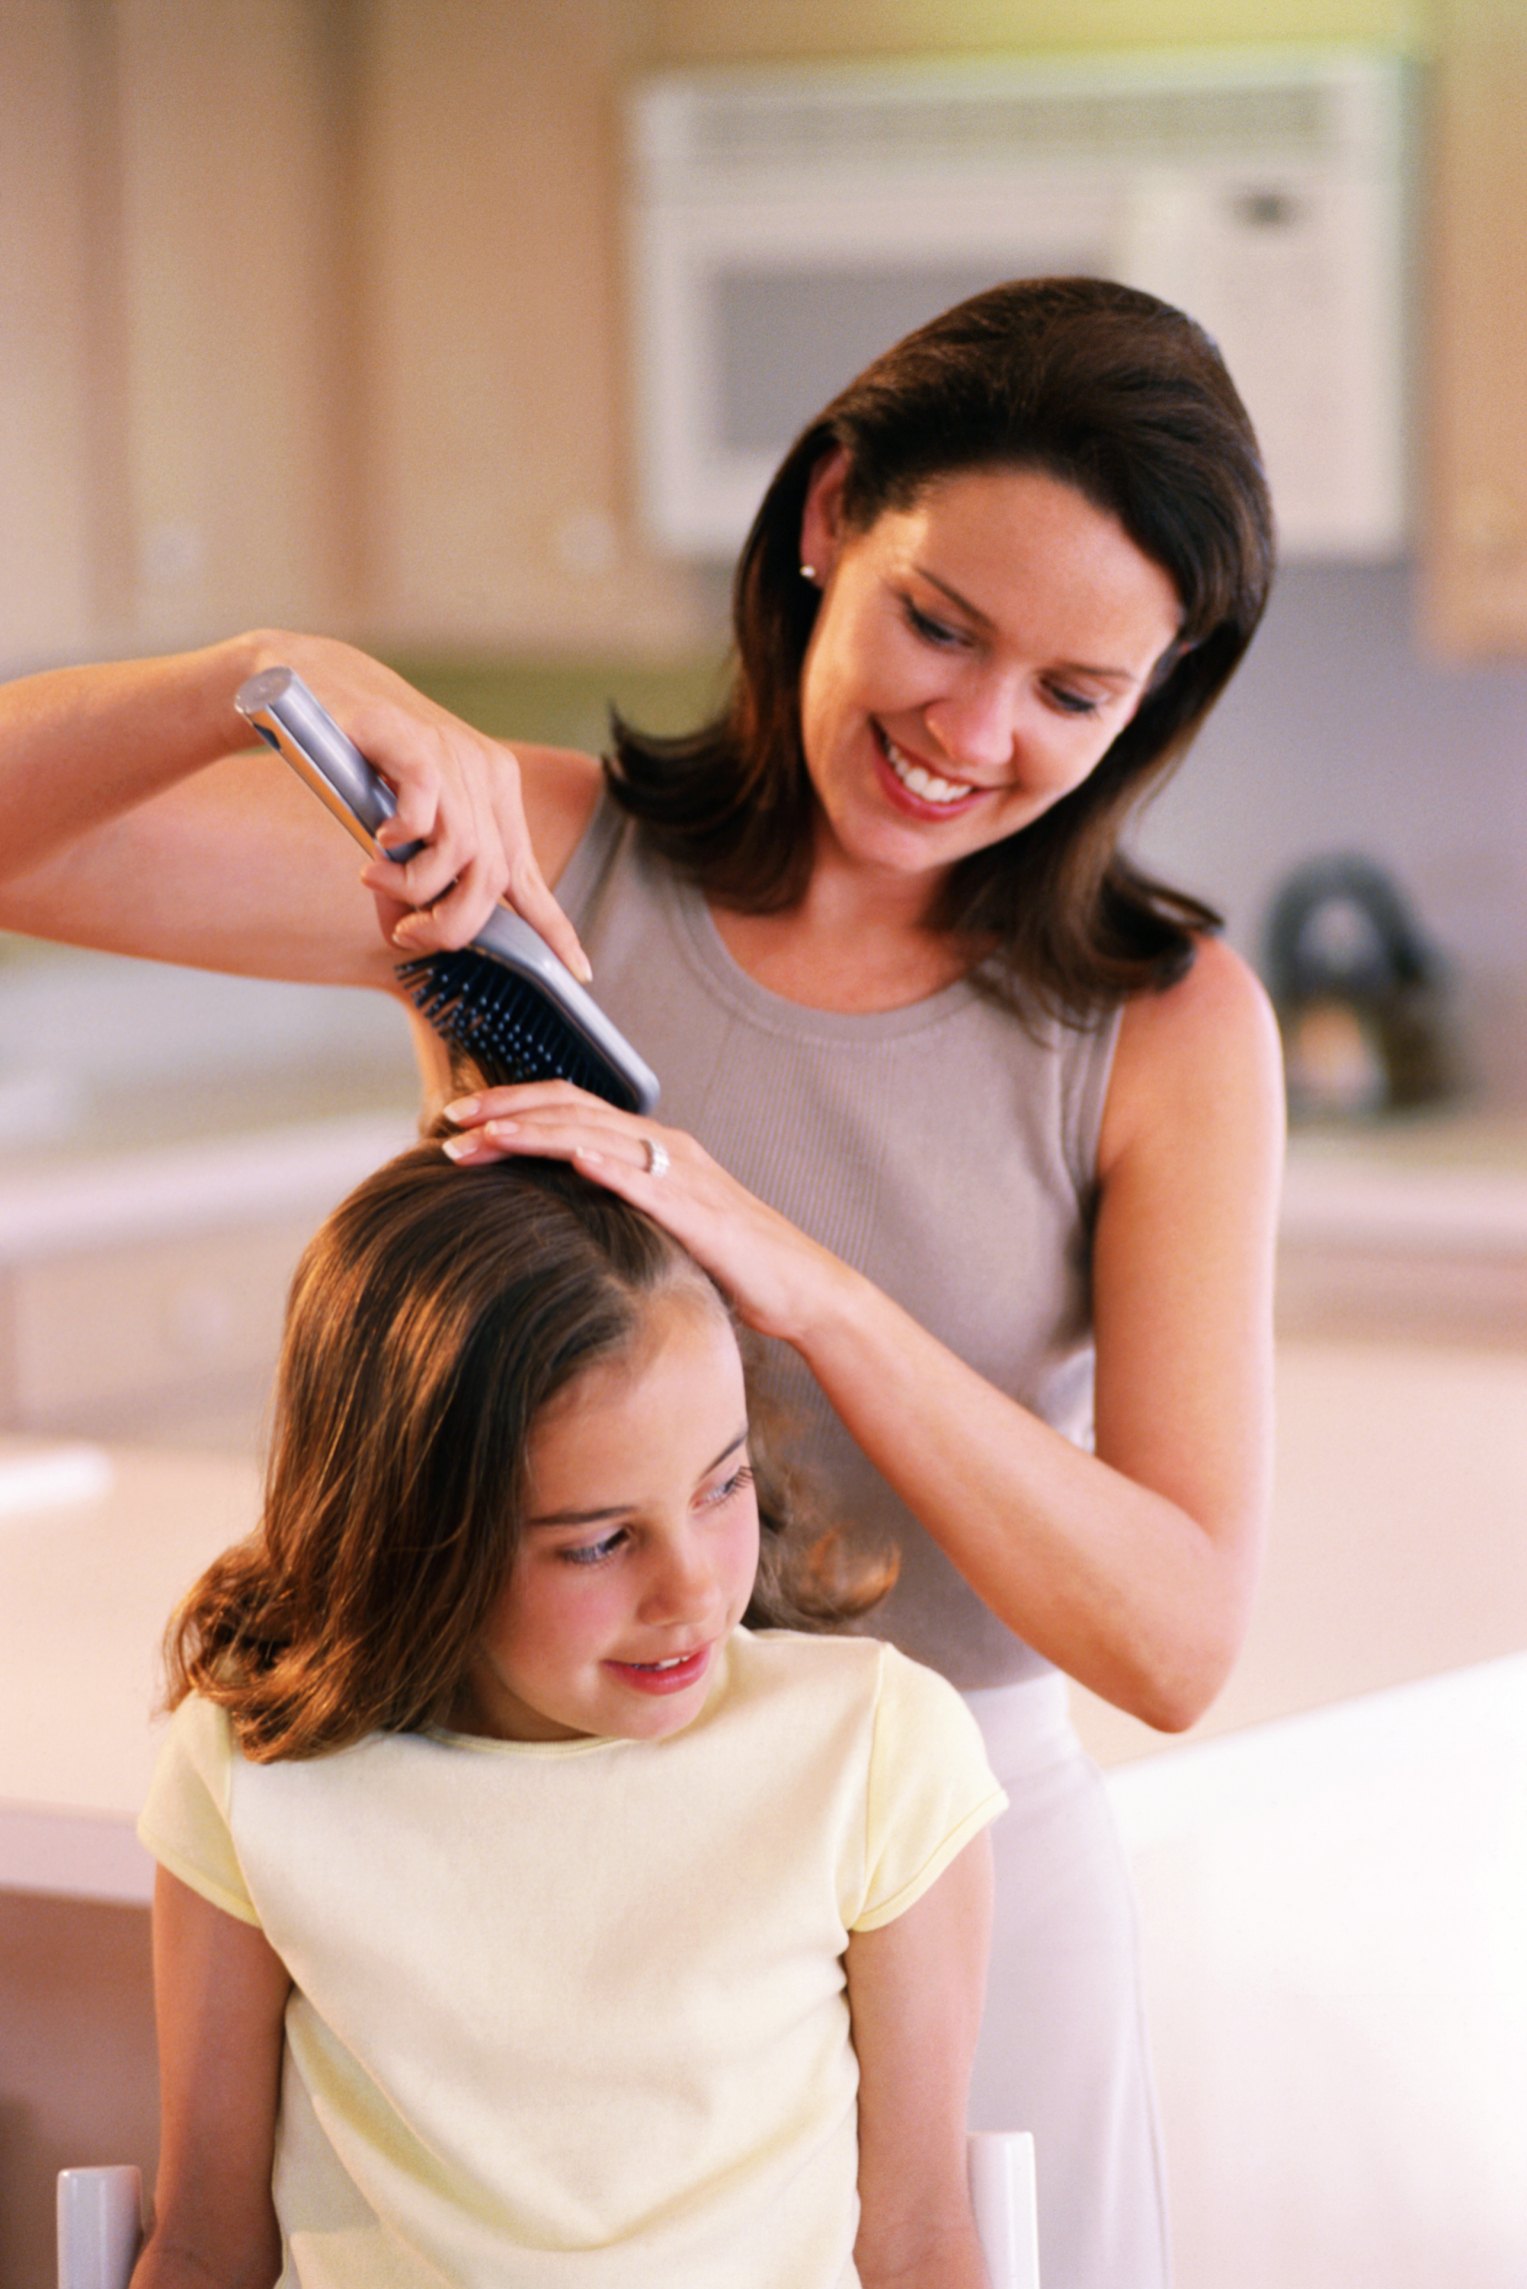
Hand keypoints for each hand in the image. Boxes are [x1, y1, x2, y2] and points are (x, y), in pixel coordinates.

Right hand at [245, 632, 591, 980]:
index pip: (529, 874)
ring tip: (375, 876)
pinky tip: (379, 836)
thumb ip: (413, 877)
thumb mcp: (395, 827)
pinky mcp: (413, 740)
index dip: (554, 927)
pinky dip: (403, 836)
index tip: (577, 973)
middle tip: (406, 933)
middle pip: (495, 877)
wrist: (309, 682)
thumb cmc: (354, 759)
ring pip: (464, 851)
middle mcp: (485, 775)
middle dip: (451, 924)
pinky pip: (427, 805)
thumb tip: (410, 934)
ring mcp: (453, 754)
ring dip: (415, 886)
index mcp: (494, 797)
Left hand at [441, 1082, 849, 1345]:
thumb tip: (559, 1219)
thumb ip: (617, 1209)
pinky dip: (603, 1164)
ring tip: (482, 1139)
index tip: (461, 1118)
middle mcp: (666, 1147)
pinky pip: (644, 1180)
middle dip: (506, 1111)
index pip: (573, 1107)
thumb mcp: (661, 1227)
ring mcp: (683, 1175)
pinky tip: (567, 1159)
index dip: (515, 1104)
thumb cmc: (730, 1264)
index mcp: (654, 1147)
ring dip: (534, 1133)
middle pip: (573, 1108)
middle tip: (449, 1122)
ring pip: (597, 1135)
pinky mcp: (698, 1212)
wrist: (800, 1287)